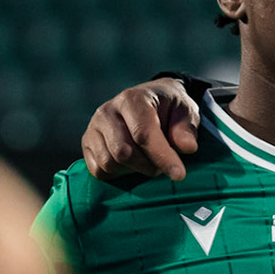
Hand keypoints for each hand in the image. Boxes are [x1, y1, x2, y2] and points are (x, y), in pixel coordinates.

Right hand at [80, 78, 199, 180]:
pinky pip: (98, 170)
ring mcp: (94, 128)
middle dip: (148, 166)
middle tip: (164, 166)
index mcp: (132, 99)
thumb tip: (187, 147)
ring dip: (133, 171)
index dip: (162, 157)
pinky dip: (117, 174)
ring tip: (148, 162)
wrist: (150, 102)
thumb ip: (186, 128)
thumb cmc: (169, 108)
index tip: (179, 174)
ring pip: (109, 163)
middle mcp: (107, 111)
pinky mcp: (87, 144)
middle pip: (123, 152)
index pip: (143, 133)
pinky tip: (131, 165)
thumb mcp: (186, 111)